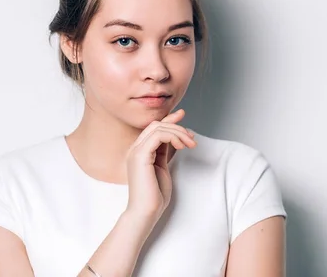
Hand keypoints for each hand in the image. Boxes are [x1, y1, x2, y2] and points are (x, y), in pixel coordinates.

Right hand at [124, 109, 196, 223]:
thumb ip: (164, 153)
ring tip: (191, 144)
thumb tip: (173, 139)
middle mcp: (134, 149)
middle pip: (156, 125)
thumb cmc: (154, 196)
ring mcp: (135, 151)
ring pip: (158, 128)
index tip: (182, 114)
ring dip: (178, 133)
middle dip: (176, 126)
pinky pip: (158, 136)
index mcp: (139, 152)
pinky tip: (182, 145)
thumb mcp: (162, 168)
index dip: (168, 120)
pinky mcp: (140, 156)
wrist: (146, 212)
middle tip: (192, 138)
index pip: (153, 129)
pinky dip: (173, 137)